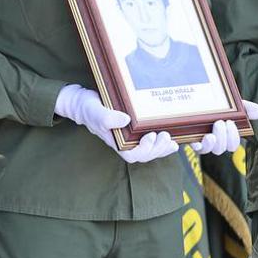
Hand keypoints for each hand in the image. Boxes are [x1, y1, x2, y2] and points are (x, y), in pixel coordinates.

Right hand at [56, 85, 178, 163]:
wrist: (84, 103)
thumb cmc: (88, 109)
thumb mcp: (95, 112)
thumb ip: (107, 117)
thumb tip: (126, 120)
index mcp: (116, 142)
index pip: (132, 155)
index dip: (144, 150)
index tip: (150, 136)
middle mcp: (125, 142)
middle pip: (145, 155)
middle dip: (157, 148)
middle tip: (165, 135)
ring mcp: (132, 137)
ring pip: (150, 150)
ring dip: (162, 147)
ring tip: (170, 139)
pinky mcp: (137, 130)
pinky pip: (152, 141)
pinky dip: (163, 143)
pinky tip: (173, 140)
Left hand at [191, 101, 257, 156]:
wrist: (190, 95)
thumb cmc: (213, 103)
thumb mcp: (231, 104)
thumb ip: (245, 108)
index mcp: (223, 134)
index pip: (231, 145)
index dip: (233, 139)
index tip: (231, 123)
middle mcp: (210, 140)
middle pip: (219, 150)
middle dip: (222, 139)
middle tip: (220, 123)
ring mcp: (196, 139)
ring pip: (205, 151)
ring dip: (210, 144)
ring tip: (210, 133)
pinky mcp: (183, 137)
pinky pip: (187, 146)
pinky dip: (193, 144)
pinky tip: (195, 139)